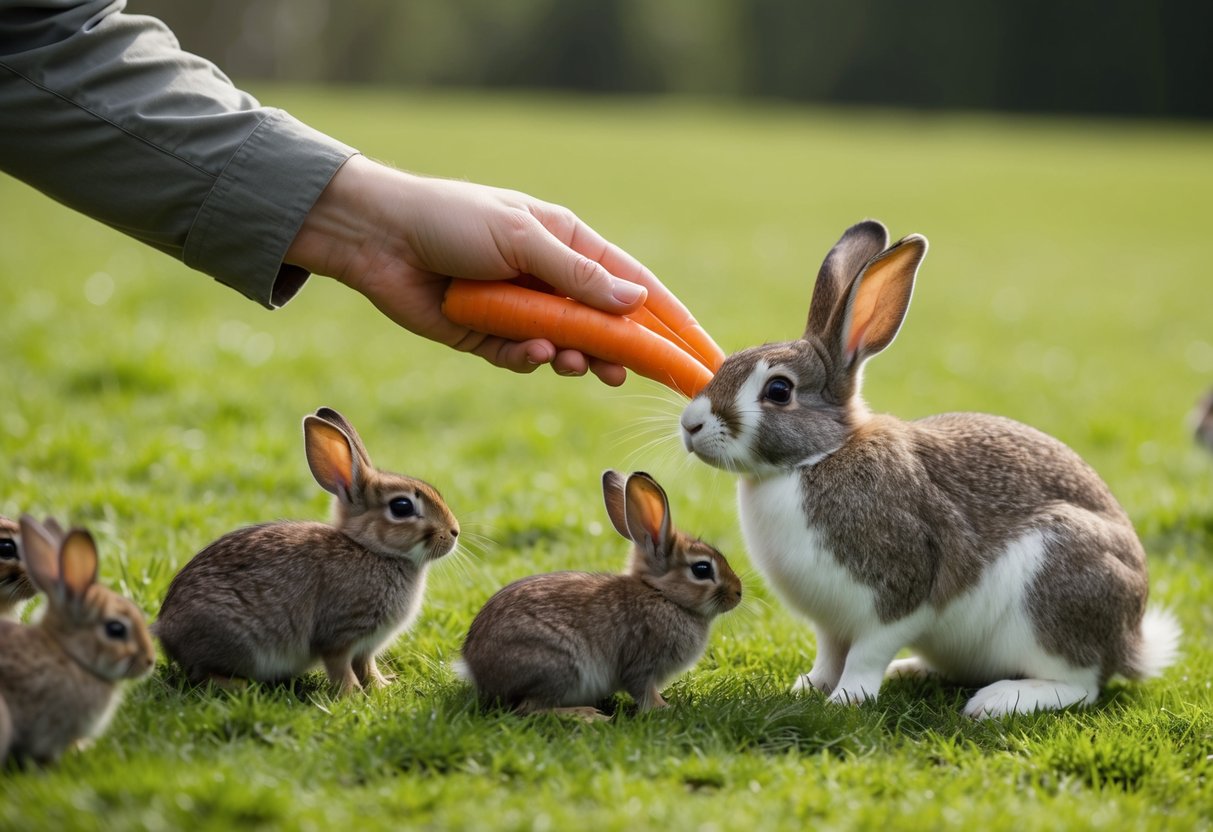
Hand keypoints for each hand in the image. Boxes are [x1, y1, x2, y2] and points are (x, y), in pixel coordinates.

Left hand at [286, 154, 675, 383]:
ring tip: (578, 364)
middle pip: (605, 325)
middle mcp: (551, 279)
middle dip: (624, 352)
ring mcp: (522, 310)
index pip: (634, 284)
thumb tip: (637, 301)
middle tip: (635, 379)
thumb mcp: (523, 238)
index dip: (671, 320)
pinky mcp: (489, 337)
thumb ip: (578, 275)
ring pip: (568, 347)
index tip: (700, 353)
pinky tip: (530, 350)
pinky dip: (530, 358)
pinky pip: (523, 358)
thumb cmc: (453, 220)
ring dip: (576, 358)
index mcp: (570, 243)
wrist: (377, 237)